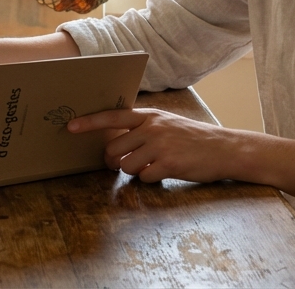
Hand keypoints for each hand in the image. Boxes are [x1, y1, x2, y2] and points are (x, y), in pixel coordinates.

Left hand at [68, 108, 238, 183]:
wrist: (224, 148)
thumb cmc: (192, 138)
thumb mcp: (166, 123)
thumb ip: (142, 128)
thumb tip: (114, 143)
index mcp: (150, 116)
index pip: (112, 116)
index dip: (89, 122)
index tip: (70, 126)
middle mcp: (152, 127)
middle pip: (114, 148)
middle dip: (113, 160)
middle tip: (121, 163)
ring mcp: (160, 145)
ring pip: (125, 165)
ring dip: (133, 171)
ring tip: (151, 166)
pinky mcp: (168, 164)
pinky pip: (143, 177)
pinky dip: (149, 179)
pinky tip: (163, 172)